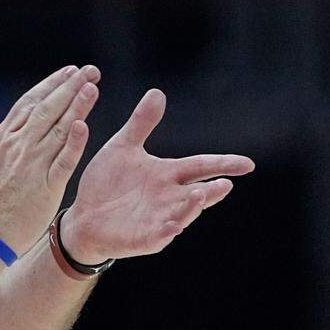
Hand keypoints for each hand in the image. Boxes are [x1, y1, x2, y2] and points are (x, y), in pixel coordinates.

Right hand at [0, 65, 100, 253]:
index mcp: (4, 135)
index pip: (31, 101)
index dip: (51, 84)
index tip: (70, 70)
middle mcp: (19, 145)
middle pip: (47, 109)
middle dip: (69, 87)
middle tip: (89, 70)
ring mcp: (33, 165)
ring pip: (57, 130)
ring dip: (75, 107)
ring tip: (91, 87)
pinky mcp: (46, 186)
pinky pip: (62, 162)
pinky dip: (73, 143)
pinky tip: (83, 126)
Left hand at [61, 89, 254, 264]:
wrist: (82, 215)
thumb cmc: (107, 183)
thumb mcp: (123, 147)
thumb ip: (141, 123)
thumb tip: (157, 92)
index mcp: (167, 175)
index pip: (201, 166)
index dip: (223, 164)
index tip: (248, 163)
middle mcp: (168, 198)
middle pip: (197, 193)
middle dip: (212, 190)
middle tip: (226, 184)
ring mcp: (157, 219)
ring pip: (181, 214)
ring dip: (191, 207)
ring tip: (199, 196)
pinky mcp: (142, 238)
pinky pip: (157, 236)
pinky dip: (165, 231)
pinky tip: (172, 227)